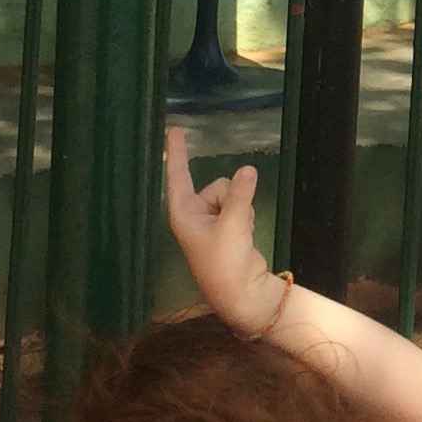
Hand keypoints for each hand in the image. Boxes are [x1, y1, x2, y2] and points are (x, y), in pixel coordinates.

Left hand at [164, 128, 280, 332]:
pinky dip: (245, 216)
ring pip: (231, 194)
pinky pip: (239, 205)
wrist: (240, 291)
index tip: (173, 129)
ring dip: (240, 208)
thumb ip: (239, 196)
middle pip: (216, 186)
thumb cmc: (224, 262)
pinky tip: (244, 235)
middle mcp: (194, 215)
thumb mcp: (232, 226)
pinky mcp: (227, 226)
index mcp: (183, 215)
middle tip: (232, 225)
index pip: (178, 177)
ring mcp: (211, 221)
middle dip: (230, 198)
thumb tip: (248, 168)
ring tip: (238, 233)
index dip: (177, 154)